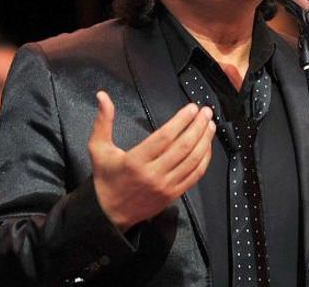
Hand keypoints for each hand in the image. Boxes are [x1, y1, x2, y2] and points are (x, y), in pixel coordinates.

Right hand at [88, 91, 215, 231]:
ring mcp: (165, 186)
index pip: (164, 137)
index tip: (192, 108)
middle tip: (206, 112)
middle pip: (183, 147)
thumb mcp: (98, 148)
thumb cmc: (106, 178)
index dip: (181, 121)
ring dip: (205, 141)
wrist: (110, 213)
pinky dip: (204, 159)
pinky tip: (207, 146)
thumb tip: (102, 95)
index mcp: (135, 161)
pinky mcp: (173, 194)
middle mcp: (153, 174)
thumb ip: (103, 121)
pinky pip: (195, 175)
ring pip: (192, 160)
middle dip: (198, 126)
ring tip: (210, 125)